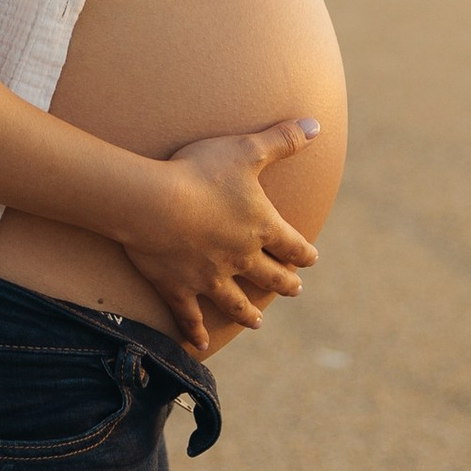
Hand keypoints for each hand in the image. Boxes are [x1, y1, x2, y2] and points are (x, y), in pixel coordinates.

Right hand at [116, 119, 319, 355]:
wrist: (154, 204)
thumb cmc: (201, 172)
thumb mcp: (247, 148)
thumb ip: (282, 139)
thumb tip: (316, 125)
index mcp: (261, 227)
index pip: (292, 245)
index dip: (304, 252)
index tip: (311, 259)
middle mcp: (241, 258)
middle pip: (270, 276)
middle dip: (284, 283)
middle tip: (294, 289)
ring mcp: (209, 277)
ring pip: (236, 302)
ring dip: (248, 314)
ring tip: (258, 323)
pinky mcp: (178, 288)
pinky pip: (189, 316)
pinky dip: (194, 331)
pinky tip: (199, 344)